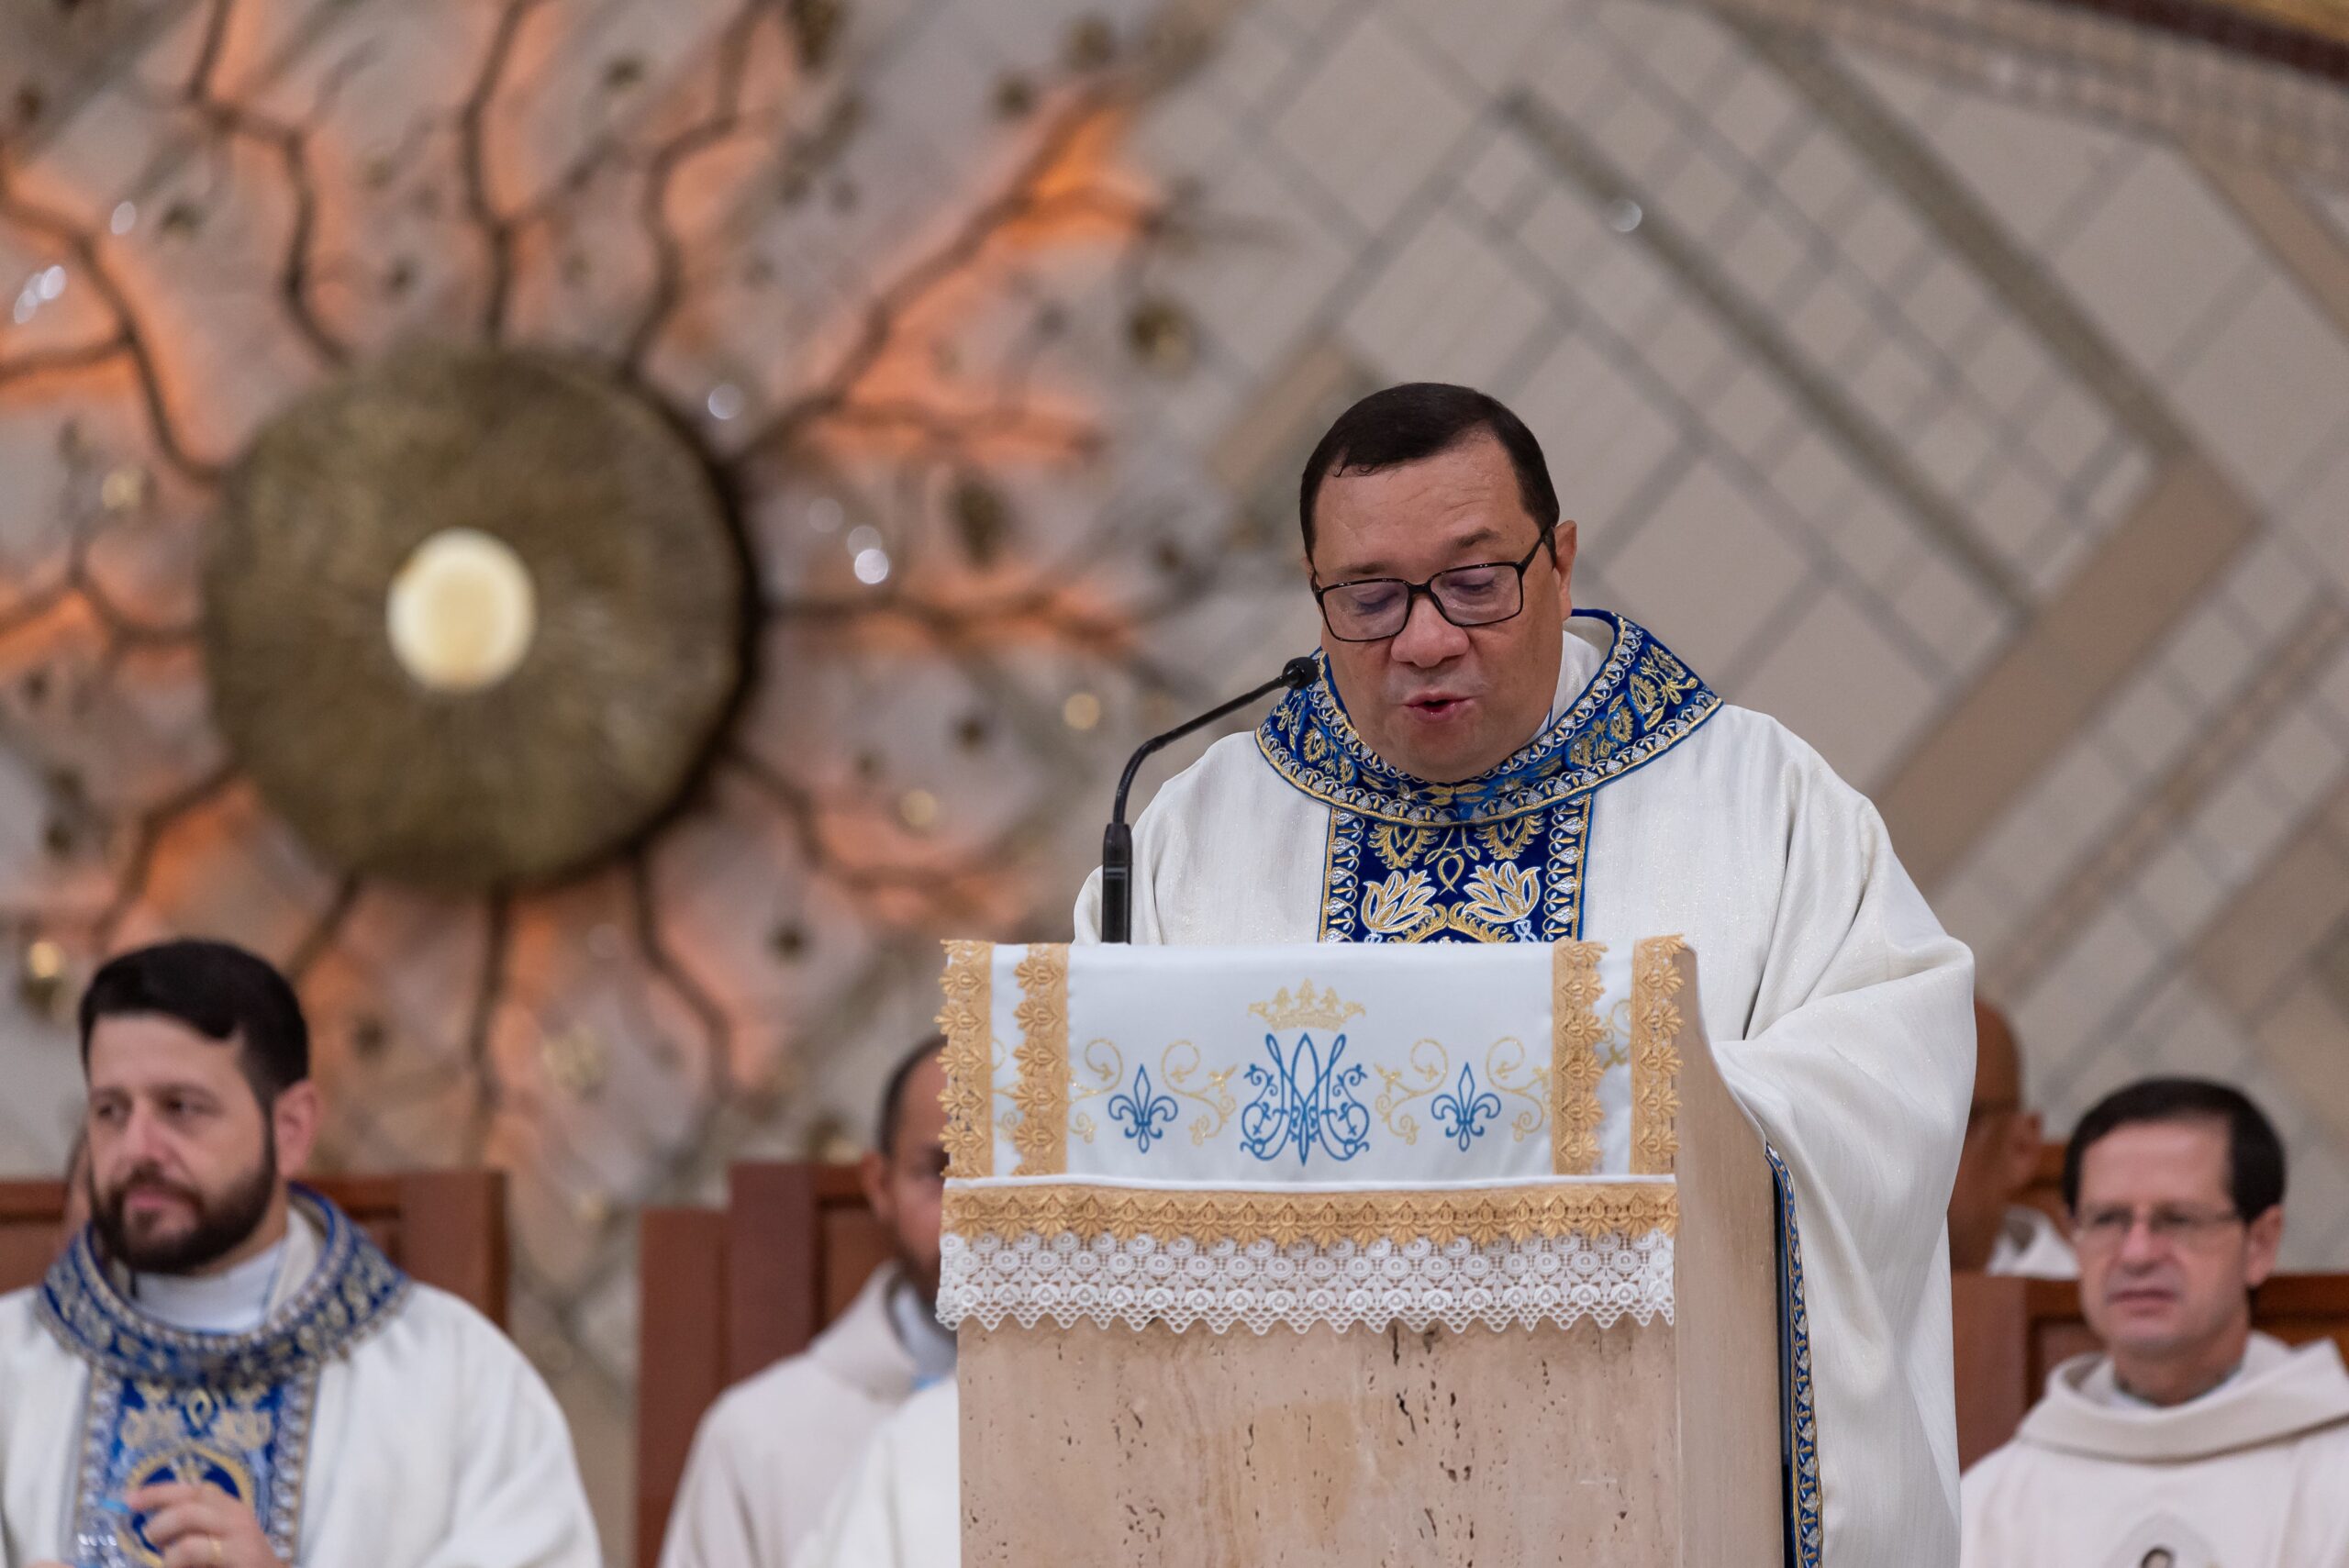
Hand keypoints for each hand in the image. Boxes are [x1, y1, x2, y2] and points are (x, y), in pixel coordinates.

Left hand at [123, 1481, 285, 1567]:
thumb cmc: (236, 1565)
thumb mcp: (214, 1543)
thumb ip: (191, 1532)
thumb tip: (152, 1527)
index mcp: (228, 1507)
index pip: (191, 1489)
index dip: (158, 1491)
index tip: (129, 1499)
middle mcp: (235, 1513)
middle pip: (188, 1500)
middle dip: (159, 1518)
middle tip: (150, 1539)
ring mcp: (240, 1532)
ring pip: (188, 1517)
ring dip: (166, 1538)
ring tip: (165, 1559)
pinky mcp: (242, 1553)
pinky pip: (192, 1548)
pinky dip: (173, 1559)